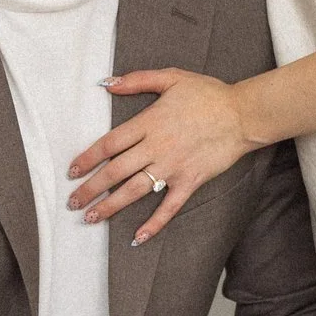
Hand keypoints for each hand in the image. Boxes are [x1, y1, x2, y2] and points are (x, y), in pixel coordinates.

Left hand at [70, 69, 252, 241]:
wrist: (243, 114)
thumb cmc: (208, 94)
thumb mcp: (172, 78)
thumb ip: (137, 80)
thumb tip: (108, 83)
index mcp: (149, 122)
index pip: (109, 144)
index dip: (87, 159)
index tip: (72, 171)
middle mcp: (156, 147)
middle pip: (116, 171)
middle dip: (91, 188)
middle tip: (73, 202)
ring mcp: (173, 166)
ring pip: (135, 190)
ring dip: (111, 206)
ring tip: (91, 218)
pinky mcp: (190, 181)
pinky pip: (169, 206)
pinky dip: (154, 223)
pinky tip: (138, 238)